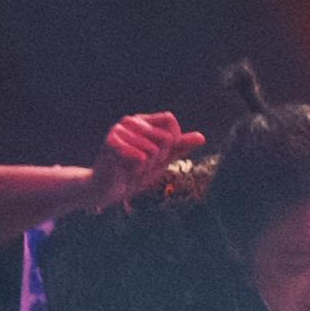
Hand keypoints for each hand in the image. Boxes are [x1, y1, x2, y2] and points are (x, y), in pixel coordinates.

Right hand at [86, 112, 204, 209]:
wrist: (107, 190)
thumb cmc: (133, 173)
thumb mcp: (161, 159)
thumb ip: (179, 147)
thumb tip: (202, 137)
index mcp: (142, 120)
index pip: (170, 120)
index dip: (171, 141)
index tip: (156, 153)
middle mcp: (130, 121)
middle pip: (166, 137)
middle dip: (159, 157)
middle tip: (141, 163)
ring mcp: (119, 130)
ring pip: (154, 149)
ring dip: (146, 165)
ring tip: (131, 167)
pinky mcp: (111, 142)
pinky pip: (141, 157)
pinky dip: (137, 169)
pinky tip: (124, 170)